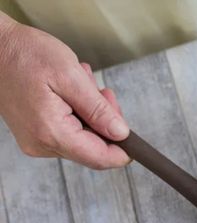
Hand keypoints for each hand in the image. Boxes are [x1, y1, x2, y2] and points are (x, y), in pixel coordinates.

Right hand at [0, 14, 129, 168]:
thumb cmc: (26, 55)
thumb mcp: (70, 77)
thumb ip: (98, 110)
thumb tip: (121, 134)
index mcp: (51, 132)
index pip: (99, 158)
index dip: (123, 152)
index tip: (136, 140)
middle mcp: (41, 144)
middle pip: (94, 149)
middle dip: (106, 122)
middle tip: (103, 93)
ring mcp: (36, 141)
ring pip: (83, 139)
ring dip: (91, 113)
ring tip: (80, 85)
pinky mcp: (35, 134)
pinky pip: (69, 131)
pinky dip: (77, 112)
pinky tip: (70, 91)